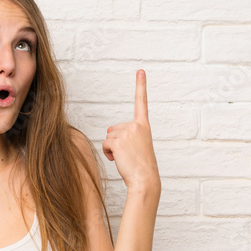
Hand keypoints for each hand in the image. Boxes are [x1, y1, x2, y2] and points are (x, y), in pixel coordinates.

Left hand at [102, 69, 160, 192]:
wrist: (145, 179)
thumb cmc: (141, 166)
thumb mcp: (137, 146)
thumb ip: (126, 134)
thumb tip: (109, 131)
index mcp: (144, 125)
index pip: (141, 102)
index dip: (140, 85)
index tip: (140, 71)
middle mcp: (136, 125)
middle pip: (114, 128)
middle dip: (116, 141)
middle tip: (129, 154)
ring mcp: (127, 132)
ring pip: (108, 137)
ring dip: (112, 148)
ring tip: (125, 157)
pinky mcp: (118, 140)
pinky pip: (105, 144)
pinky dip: (109, 153)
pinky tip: (119, 160)